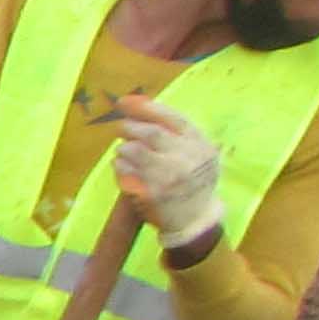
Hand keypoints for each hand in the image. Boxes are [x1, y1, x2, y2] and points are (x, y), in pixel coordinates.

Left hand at [111, 96, 223, 248]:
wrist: (195, 218)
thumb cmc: (193, 178)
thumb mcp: (197, 151)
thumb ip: (174, 129)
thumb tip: (137, 103)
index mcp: (199, 144)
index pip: (172, 119)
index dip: (145, 108)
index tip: (124, 101)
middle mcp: (185, 159)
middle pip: (149, 133)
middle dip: (130, 127)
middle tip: (123, 129)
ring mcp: (167, 177)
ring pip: (131, 150)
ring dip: (123, 148)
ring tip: (128, 152)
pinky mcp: (149, 193)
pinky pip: (123, 170)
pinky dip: (119, 165)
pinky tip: (127, 169)